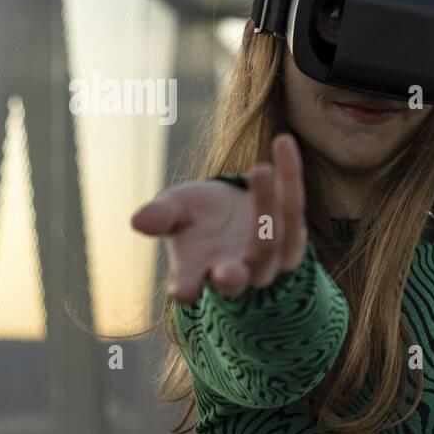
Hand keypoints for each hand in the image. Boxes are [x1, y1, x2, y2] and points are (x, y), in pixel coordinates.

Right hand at [131, 133, 307, 303]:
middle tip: (228, 271)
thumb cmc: (195, 215)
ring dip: (267, 207)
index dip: (184, 289)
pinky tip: (283, 142)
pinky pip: (294, 209)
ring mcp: (270, 261)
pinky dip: (290, 177)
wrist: (230, 209)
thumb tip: (139, 221)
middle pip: (238, 277)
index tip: (181, 291)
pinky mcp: (294, 240)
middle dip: (234, 274)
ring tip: (259, 169)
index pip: (188, 286)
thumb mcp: (174, 209)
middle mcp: (236, 273)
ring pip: (272, 243)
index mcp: (197, 272)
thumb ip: (161, 215)